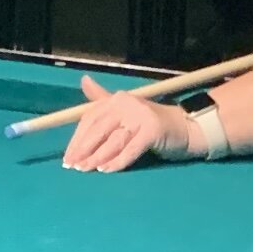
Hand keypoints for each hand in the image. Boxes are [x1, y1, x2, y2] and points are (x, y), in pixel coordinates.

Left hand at [62, 77, 199, 174]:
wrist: (184, 128)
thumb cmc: (149, 123)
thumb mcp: (125, 110)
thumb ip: (102, 99)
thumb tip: (84, 80)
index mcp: (117, 99)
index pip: (90, 118)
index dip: (77, 139)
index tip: (68, 157)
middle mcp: (127, 104)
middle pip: (99, 129)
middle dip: (84, 149)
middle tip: (73, 167)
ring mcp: (141, 116)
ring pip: (114, 140)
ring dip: (98, 157)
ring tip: (86, 170)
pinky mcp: (153, 130)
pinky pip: (131, 149)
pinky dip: (118, 161)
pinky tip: (107, 170)